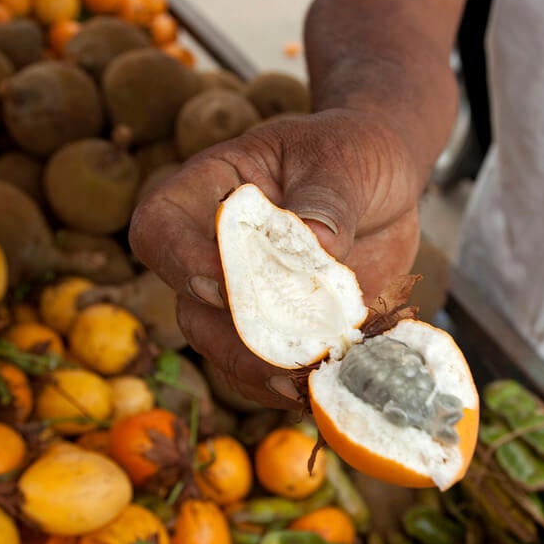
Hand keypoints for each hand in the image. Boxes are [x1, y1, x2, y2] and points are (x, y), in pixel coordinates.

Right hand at [129, 109, 424, 408]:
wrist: (383, 184)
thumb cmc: (352, 154)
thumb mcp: (344, 161)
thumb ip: (327, 201)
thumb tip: (315, 244)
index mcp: (210, 192)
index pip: (159, 228)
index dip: (179, 263)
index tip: (224, 283)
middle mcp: (212, 251)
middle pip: (192, 309)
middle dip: (237, 339)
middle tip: (291, 354)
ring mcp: (243, 297)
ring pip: (226, 352)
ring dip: (265, 375)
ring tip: (314, 383)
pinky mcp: (280, 329)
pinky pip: (267, 374)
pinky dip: (294, 388)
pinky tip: (328, 389)